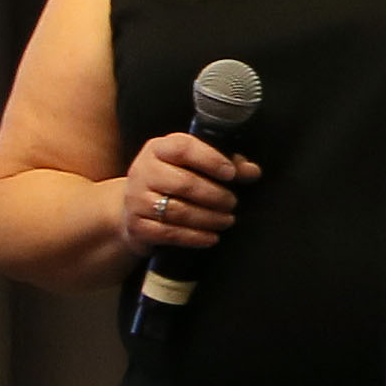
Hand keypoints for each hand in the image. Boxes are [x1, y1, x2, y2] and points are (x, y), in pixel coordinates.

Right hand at [120, 130, 258, 257]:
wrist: (133, 208)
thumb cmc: (173, 181)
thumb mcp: (192, 165)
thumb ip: (225, 163)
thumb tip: (252, 172)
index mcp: (159, 149)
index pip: (183, 148)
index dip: (210, 160)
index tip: (232, 174)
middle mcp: (143, 171)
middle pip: (184, 183)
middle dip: (215, 196)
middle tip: (233, 203)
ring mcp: (136, 199)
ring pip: (177, 211)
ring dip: (208, 218)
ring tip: (227, 220)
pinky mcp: (137, 225)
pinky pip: (169, 233)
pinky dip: (195, 237)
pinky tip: (212, 237)